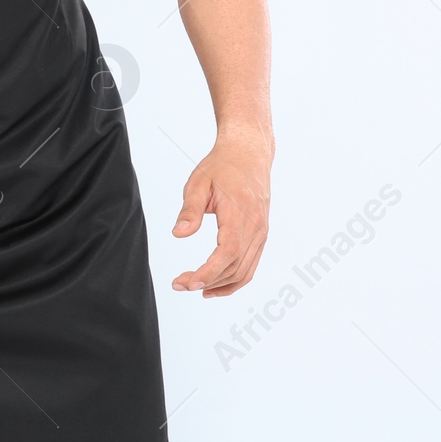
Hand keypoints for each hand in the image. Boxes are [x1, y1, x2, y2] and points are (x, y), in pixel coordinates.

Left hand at [170, 134, 271, 297]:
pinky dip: (234, 279)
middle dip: (208, 281)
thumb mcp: (199, 183)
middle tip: (180, 284)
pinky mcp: (261, 235)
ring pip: (245, 271)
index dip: (209, 272)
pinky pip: (250, 264)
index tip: (189, 282)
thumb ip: (190, 210)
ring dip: (221, 285)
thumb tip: (179, 234)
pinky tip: (216, 284)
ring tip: (194, 287)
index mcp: (240, 214)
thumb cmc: (222, 166)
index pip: (228, 253)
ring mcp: (261, 233)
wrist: (248, 154)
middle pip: (235, 267)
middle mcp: (256, 227)